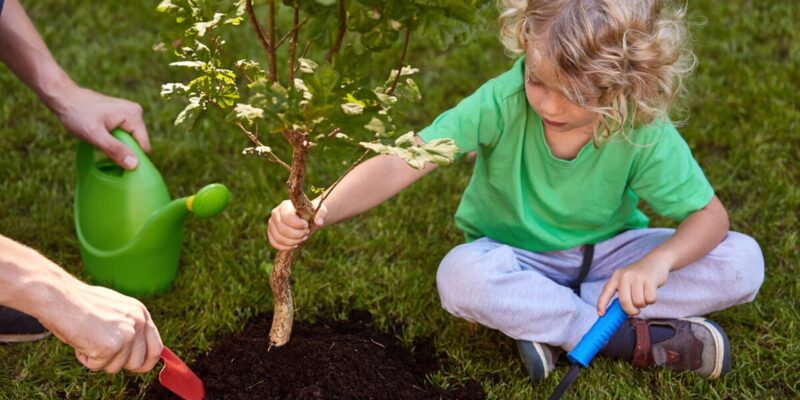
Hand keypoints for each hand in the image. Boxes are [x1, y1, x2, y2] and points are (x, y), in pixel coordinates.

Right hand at [39, 282, 162, 373]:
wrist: (60, 297)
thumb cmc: (80, 304)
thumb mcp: (114, 311)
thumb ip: (128, 327)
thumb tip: (134, 351)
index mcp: (141, 313)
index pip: (156, 347)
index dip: (146, 362)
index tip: (136, 368)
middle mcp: (139, 322)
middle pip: (139, 363)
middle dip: (120, 364)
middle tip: (101, 352)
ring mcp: (127, 334)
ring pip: (116, 367)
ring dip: (99, 359)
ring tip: (87, 338)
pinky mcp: (112, 345)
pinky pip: (98, 366)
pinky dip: (85, 358)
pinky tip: (80, 339)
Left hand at [52, 85, 150, 169]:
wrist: (65, 97)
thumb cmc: (77, 114)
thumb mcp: (94, 134)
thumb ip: (115, 149)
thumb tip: (134, 164)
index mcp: (134, 115)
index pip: (143, 147)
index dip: (131, 157)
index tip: (113, 159)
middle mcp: (137, 112)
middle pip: (138, 143)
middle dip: (123, 150)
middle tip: (103, 147)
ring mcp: (131, 113)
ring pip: (131, 140)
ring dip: (117, 145)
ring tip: (100, 139)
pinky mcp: (124, 115)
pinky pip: (125, 134)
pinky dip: (115, 139)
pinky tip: (102, 135)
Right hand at [267, 199, 326, 250]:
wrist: (306, 220)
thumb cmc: (312, 214)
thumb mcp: (319, 211)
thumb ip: (321, 214)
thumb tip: (319, 222)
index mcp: (285, 205)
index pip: (286, 217)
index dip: (297, 224)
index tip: (306, 226)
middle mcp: (275, 213)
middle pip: (282, 229)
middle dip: (296, 234)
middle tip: (306, 233)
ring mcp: (271, 224)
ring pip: (278, 237)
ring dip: (292, 241)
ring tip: (302, 238)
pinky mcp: (271, 234)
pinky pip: (274, 243)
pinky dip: (285, 247)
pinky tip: (295, 245)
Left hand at [596, 259, 670, 315]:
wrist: (655, 262)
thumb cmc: (640, 276)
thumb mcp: (626, 281)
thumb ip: (622, 294)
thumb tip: (618, 314)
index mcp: (616, 277)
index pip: (605, 292)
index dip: (601, 304)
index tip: (601, 314)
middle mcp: (624, 276)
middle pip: (624, 302)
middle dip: (631, 311)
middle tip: (636, 310)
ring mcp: (637, 277)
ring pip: (638, 303)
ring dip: (643, 304)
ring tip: (644, 296)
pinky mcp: (649, 279)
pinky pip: (650, 299)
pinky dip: (651, 300)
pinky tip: (651, 292)